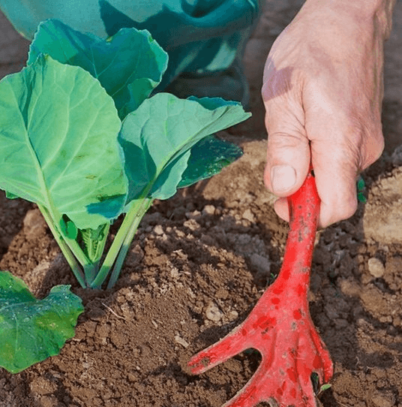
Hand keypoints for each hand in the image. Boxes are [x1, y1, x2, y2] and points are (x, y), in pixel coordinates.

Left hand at [262, 1, 390, 226]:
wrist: (346, 17)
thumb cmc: (310, 52)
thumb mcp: (282, 99)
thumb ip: (284, 148)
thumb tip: (284, 191)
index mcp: (341, 142)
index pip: (336, 206)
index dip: (308, 217)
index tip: (281, 208)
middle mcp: (362, 146)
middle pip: (332, 195)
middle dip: (300, 193)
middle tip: (275, 165)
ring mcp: (367, 138)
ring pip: (333, 176)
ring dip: (306, 171)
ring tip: (289, 132)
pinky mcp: (364, 130)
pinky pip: (338, 158)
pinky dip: (316, 156)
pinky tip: (303, 128)